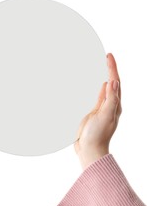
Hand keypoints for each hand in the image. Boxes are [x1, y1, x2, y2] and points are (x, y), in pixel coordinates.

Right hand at [74, 53, 121, 169]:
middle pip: (113, 83)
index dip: (112, 68)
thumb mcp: (105, 116)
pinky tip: (101, 84)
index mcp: (115, 105)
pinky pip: (100, 96)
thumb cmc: (97, 135)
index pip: (115, 82)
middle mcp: (111, 105)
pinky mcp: (95, 111)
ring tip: (105, 66)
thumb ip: (109, 100)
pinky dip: (101, 87)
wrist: (89, 148)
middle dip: (111, 69)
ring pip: (107, 88)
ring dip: (107, 76)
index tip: (109, 56)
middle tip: (108, 56)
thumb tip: (112, 82)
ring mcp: (103, 108)